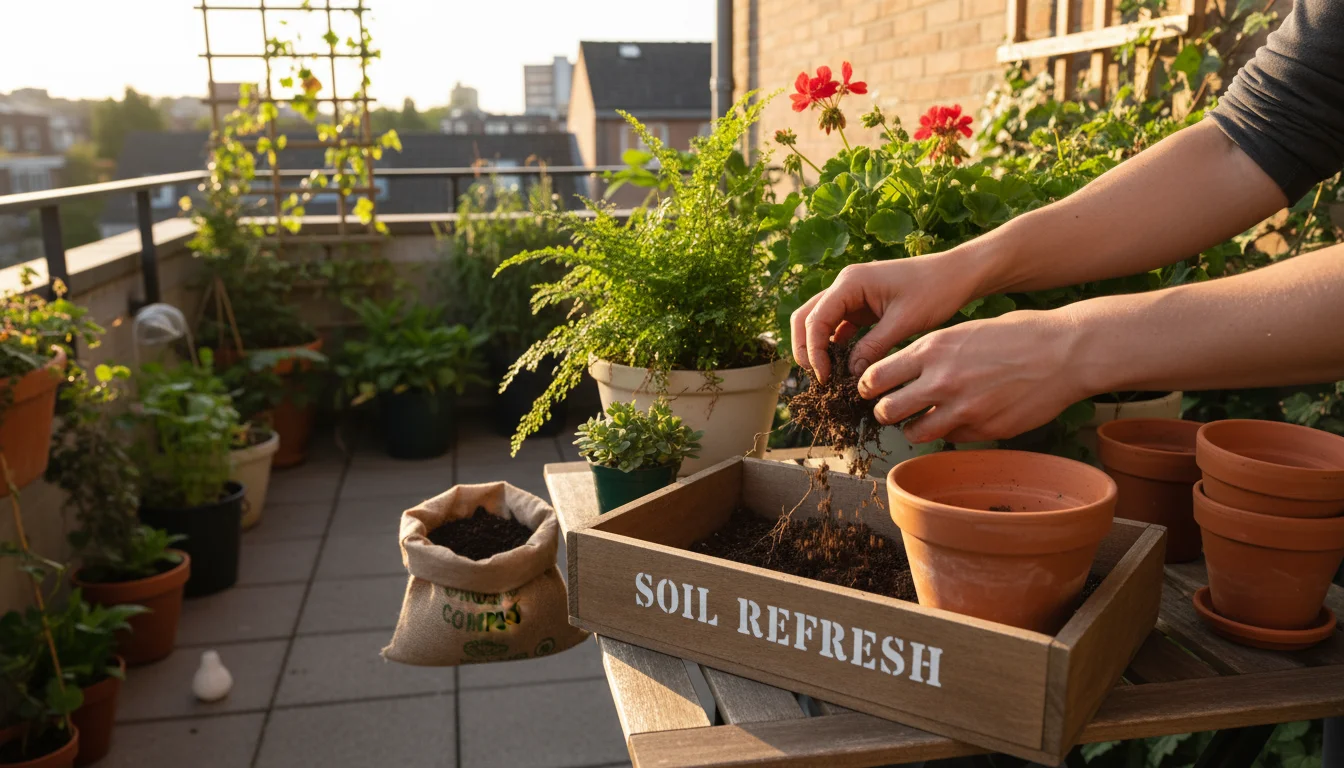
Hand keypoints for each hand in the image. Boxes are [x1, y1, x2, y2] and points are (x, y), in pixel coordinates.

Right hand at [789, 247, 989, 382]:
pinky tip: (843, 366)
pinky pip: (837, 326)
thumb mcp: (904, 322)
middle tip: (817, 378)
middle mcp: (844, 284)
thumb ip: (873, 347)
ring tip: (828, 376)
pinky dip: (835, 345)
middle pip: (806, 317)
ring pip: (819, 322)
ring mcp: (851, 294)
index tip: (824, 378)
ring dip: (818, 347)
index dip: (814, 351)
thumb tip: (851, 374)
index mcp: (850, 282)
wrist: (956, 275)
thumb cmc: (934, 292)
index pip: (816, 319)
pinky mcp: (861, 306)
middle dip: (806, 348)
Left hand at [857, 309, 1086, 442]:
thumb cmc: (1018, 334)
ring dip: (912, 428)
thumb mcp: (965, 330)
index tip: (870, 388)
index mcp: (933, 348)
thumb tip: (905, 371)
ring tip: (920, 421)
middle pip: (886, 409)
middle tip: (890, 409)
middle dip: (884, 411)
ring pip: (914, 432)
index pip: (876, 375)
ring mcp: (962, 409)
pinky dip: (949, 432)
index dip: (868, 386)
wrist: (1065, 351)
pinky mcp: (984, 430)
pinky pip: (950, 438)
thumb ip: (933, 352)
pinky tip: (960, 419)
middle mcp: (941, 380)